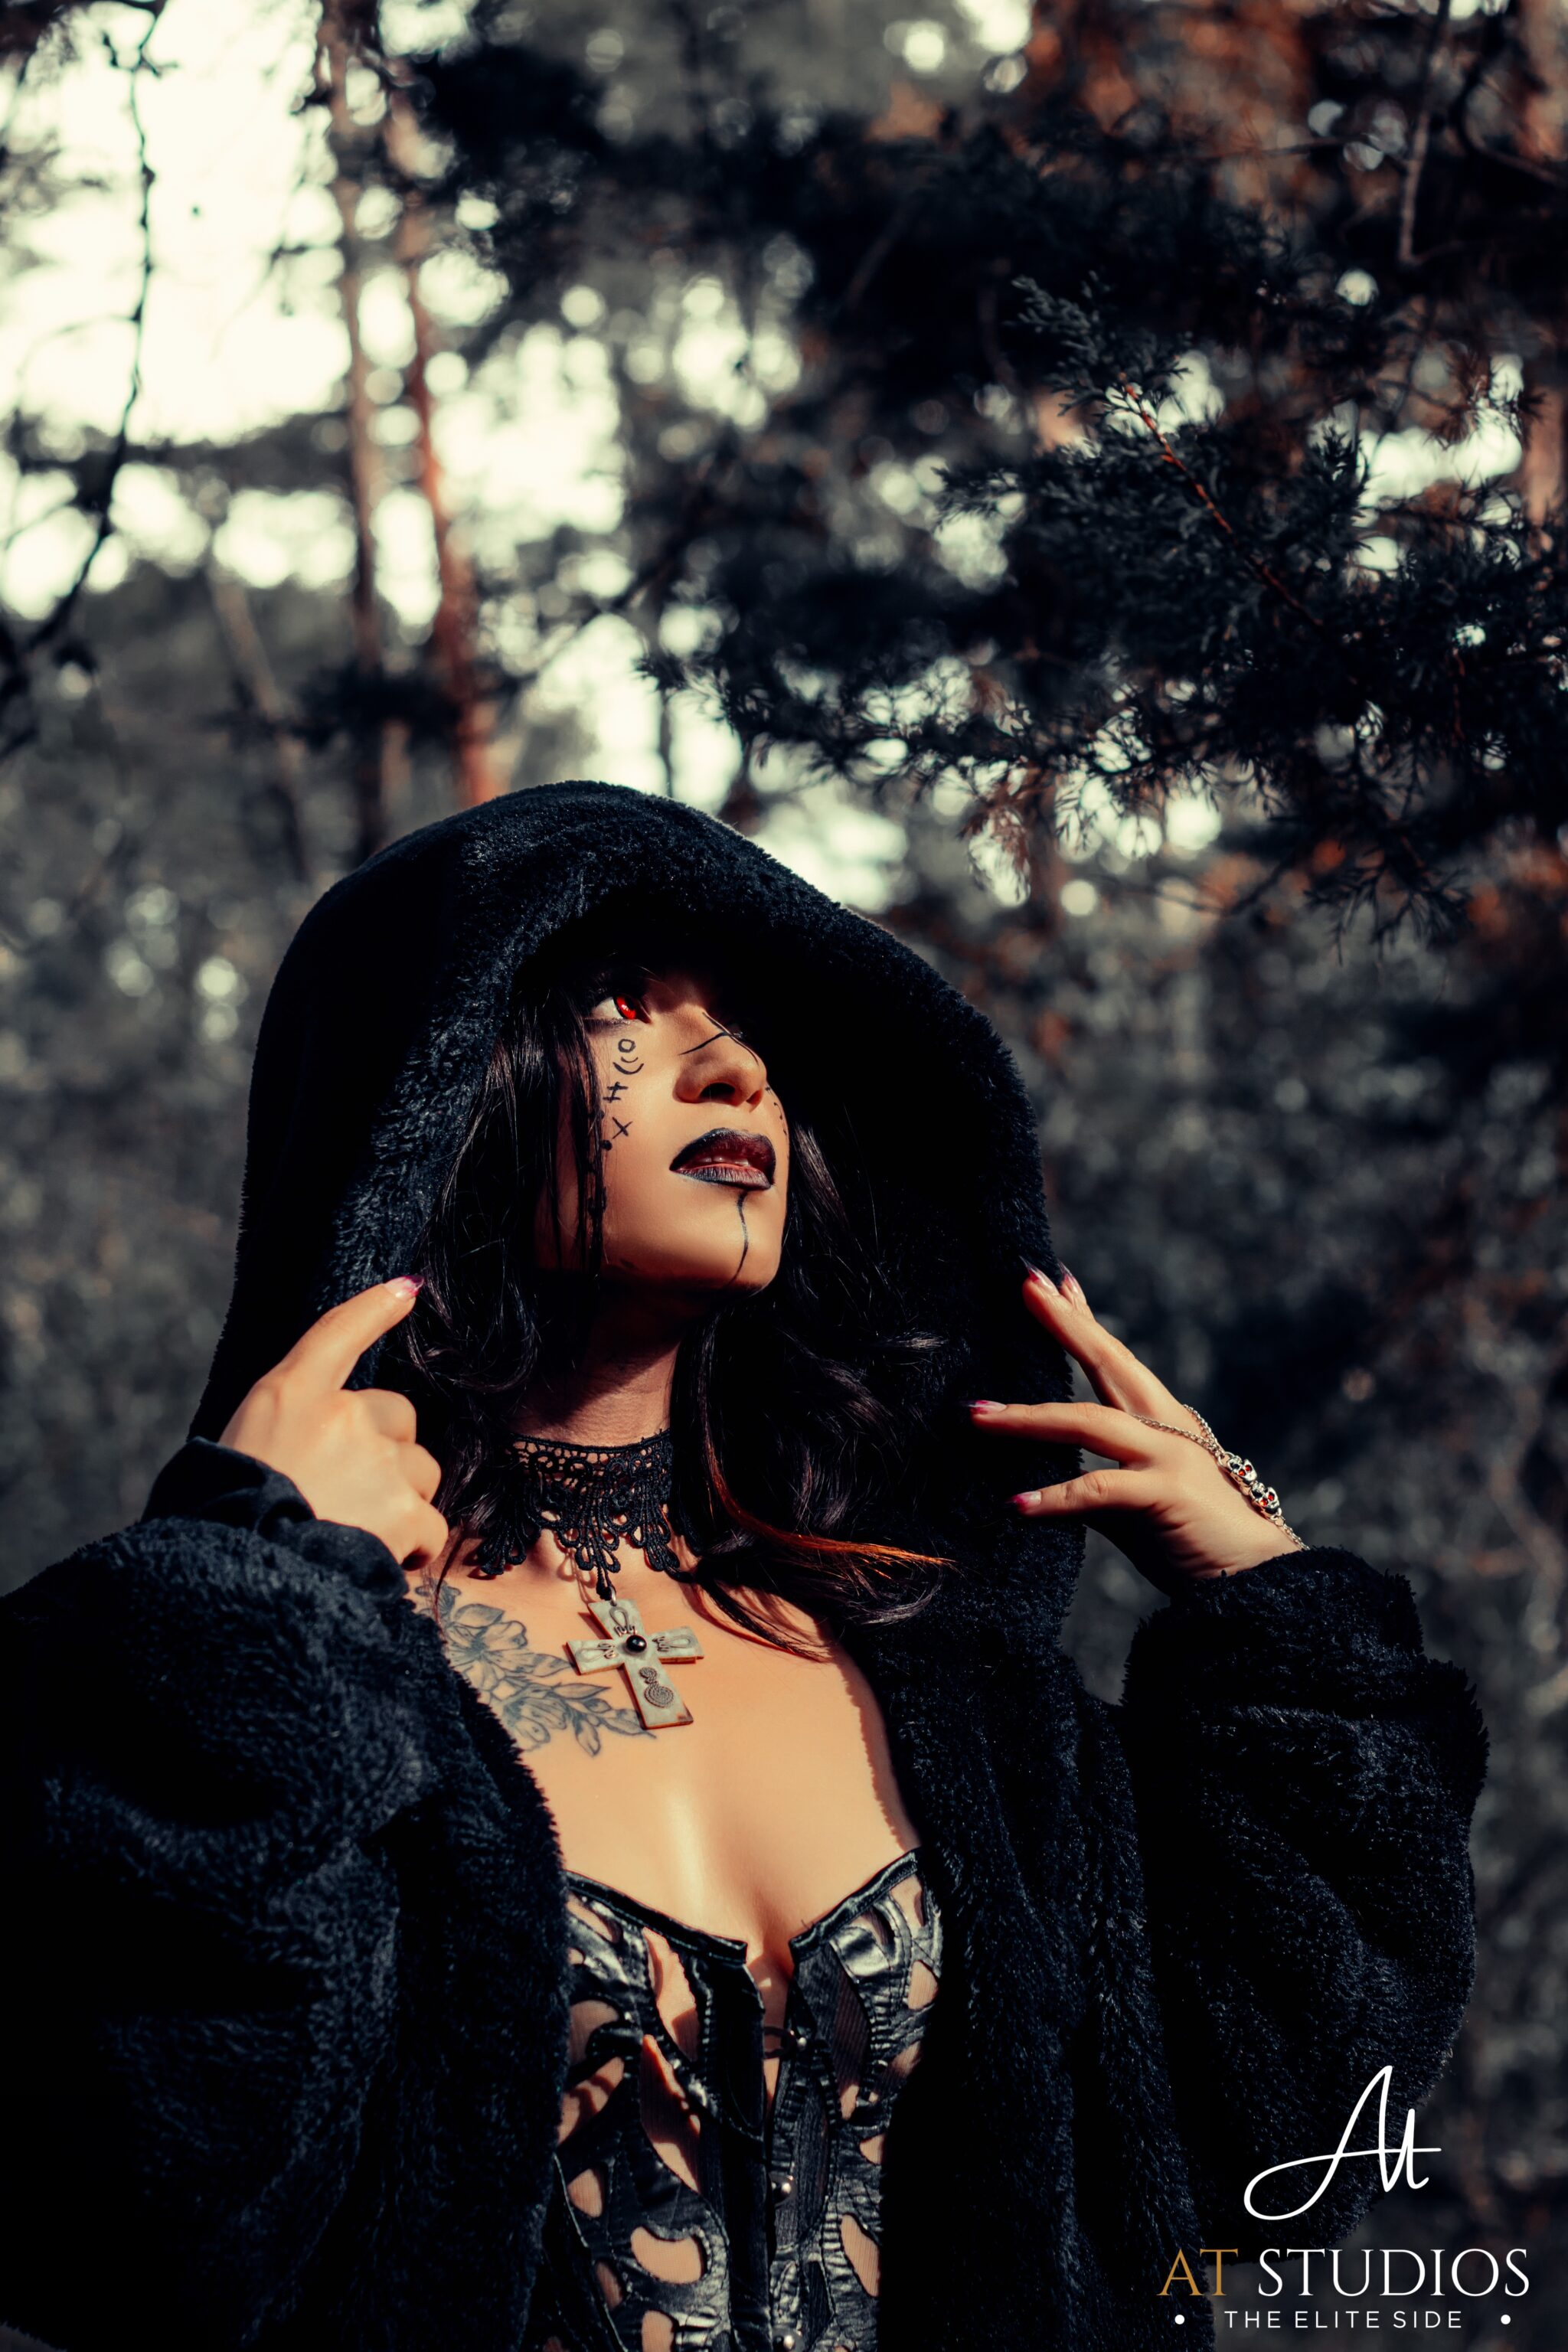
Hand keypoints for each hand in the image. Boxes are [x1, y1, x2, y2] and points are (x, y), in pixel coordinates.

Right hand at [220, 1279, 447, 1567]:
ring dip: (400, 1500)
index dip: (374, 1307)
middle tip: (343, 1498)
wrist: (240, 1576)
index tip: (407, 1288)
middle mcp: (340, 1414)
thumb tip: (326, 1438)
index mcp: (287, 1395)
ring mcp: (377, 1459)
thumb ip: (289, 1430)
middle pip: (397, 1418)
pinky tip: (377, 1559)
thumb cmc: (226, 1518)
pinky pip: (431, 1523)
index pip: (336, 1333)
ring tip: (352, 1532)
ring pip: (420, 1470)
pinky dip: (414, 1545)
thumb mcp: (238, 1452)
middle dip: (385, 1454)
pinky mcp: (404, 1509)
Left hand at [969, 1266, 1302, 1584]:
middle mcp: (1166, 1427)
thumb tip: (1037, 1482)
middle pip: (1109, 1361)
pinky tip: (1017, 1503)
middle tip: (1025, 1284)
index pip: (1115, 1358)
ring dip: (1028, 1419)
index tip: (1051, 1281)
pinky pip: (1100, 1489)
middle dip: (1064, 1322)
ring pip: (1088, 1422)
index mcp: (1161, 1420)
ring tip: (978, 1416)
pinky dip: (1056, 1497)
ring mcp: (1169, 1457)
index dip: (1082, 1318)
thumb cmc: (1195, 1539)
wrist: (1256, 1579)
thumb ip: (1096, 1479)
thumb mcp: (1135, 1499)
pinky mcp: (1166, 1495)